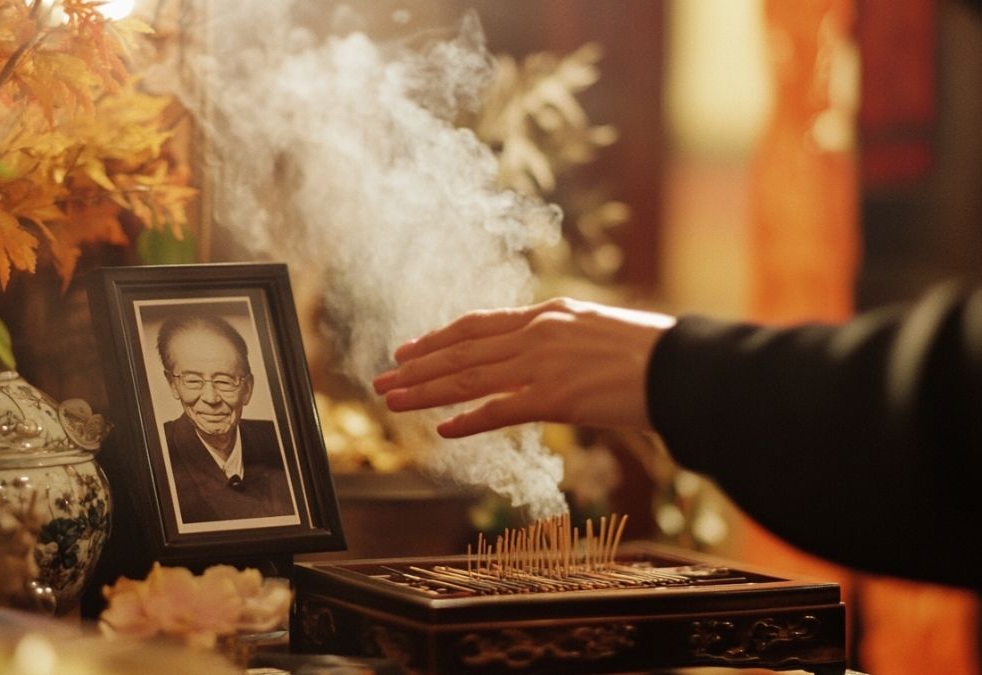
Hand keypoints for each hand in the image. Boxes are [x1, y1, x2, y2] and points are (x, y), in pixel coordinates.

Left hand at [373, 298, 675, 437]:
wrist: (686, 366)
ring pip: (469, 378)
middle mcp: (538, 333)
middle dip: (418, 367)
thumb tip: (546, 354)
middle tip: (383, 379)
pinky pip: (500, 409)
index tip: (409, 349)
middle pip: (462, 351)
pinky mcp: (556, 398)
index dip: (438, 338)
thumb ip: (565, 340)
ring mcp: (544, 365)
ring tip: (394, 402)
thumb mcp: (600, 331)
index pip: (478, 324)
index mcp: (548, 314)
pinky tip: (442, 429)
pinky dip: (468, 420)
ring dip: (427, 392)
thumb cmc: (654, 353)